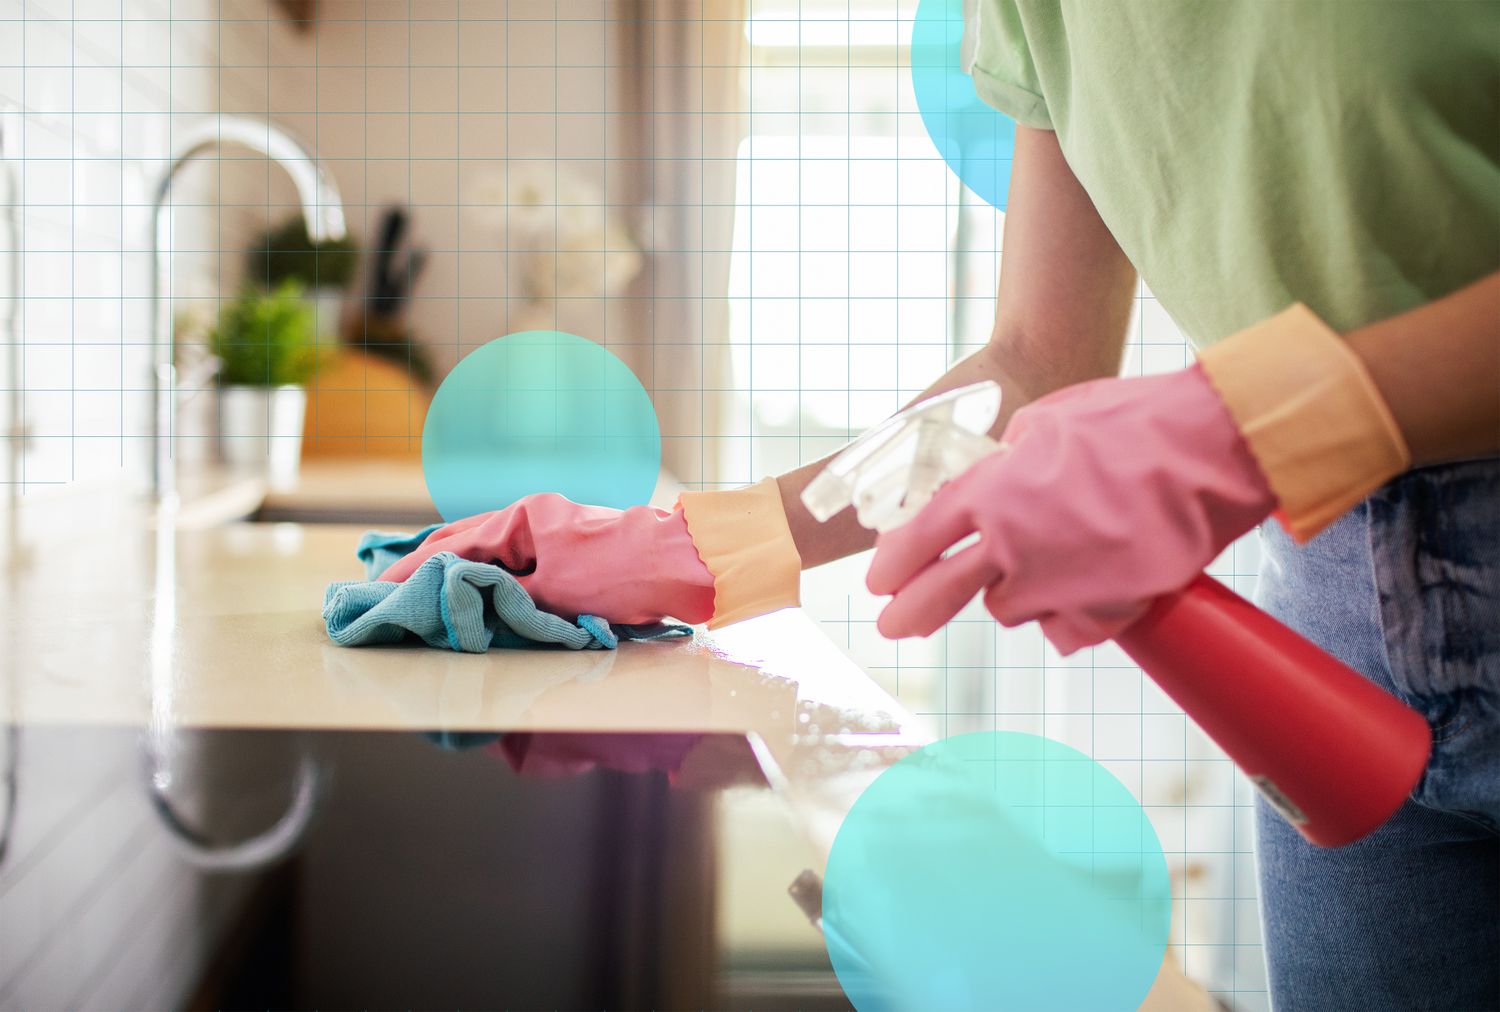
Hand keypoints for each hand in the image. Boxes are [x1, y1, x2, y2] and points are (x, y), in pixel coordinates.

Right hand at [379, 493, 715, 625]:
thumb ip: (506, 595)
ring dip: (453, 568)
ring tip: (416, 585)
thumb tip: (466, 598)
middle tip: (384, 583)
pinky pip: (512, 562)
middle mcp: (534, 518)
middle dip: (425, 563)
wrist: (683, 567)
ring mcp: (551, 532)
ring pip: (487, 550)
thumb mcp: (554, 591)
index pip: (454, 546)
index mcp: (523, 518)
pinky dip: (485, 574)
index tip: (379, 587)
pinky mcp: (568, 552)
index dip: (414, 569)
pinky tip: (473, 586)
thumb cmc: (620, 575)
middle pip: (465, 541)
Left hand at [865, 364, 1275, 652]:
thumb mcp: (1047, 423)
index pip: (920, 537)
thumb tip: (990, 479)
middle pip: (941, 594)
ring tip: (1045, 563)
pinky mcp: (1100, 613)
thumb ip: (1006, 461)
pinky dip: (1064, 614)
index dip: (894, 564)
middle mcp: (1012, 546)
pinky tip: (1083, 587)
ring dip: (1011, 594)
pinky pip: (1061, 629)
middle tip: (893, 625)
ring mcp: (1056, 586)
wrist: (1208, 453)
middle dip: (911, 612)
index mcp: (991, 492)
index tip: (879, 581)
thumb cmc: (1130, 425)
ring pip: (1006, 610)